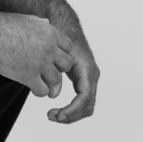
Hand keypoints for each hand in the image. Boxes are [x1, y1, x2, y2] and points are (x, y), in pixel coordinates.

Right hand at [0, 9, 73, 101]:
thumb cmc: (4, 24)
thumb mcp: (28, 18)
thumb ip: (41, 24)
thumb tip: (47, 23)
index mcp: (50, 32)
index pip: (69, 48)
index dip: (61, 55)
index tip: (53, 59)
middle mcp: (49, 48)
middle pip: (67, 65)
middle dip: (58, 70)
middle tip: (48, 73)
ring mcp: (40, 63)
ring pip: (56, 81)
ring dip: (49, 84)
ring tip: (41, 84)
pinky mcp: (28, 76)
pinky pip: (43, 91)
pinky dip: (39, 92)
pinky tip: (32, 87)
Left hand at [44, 9, 100, 124]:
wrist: (66, 25)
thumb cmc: (61, 37)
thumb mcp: (57, 53)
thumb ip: (55, 72)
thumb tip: (51, 92)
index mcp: (87, 69)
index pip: (85, 97)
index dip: (72, 109)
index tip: (57, 115)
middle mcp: (92, 76)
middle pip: (87, 106)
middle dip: (70, 115)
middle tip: (51, 116)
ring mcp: (89, 79)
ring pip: (86, 107)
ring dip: (70, 115)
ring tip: (51, 115)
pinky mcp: (84, 81)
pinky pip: (81, 102)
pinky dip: (71, 109)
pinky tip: (57, 110)